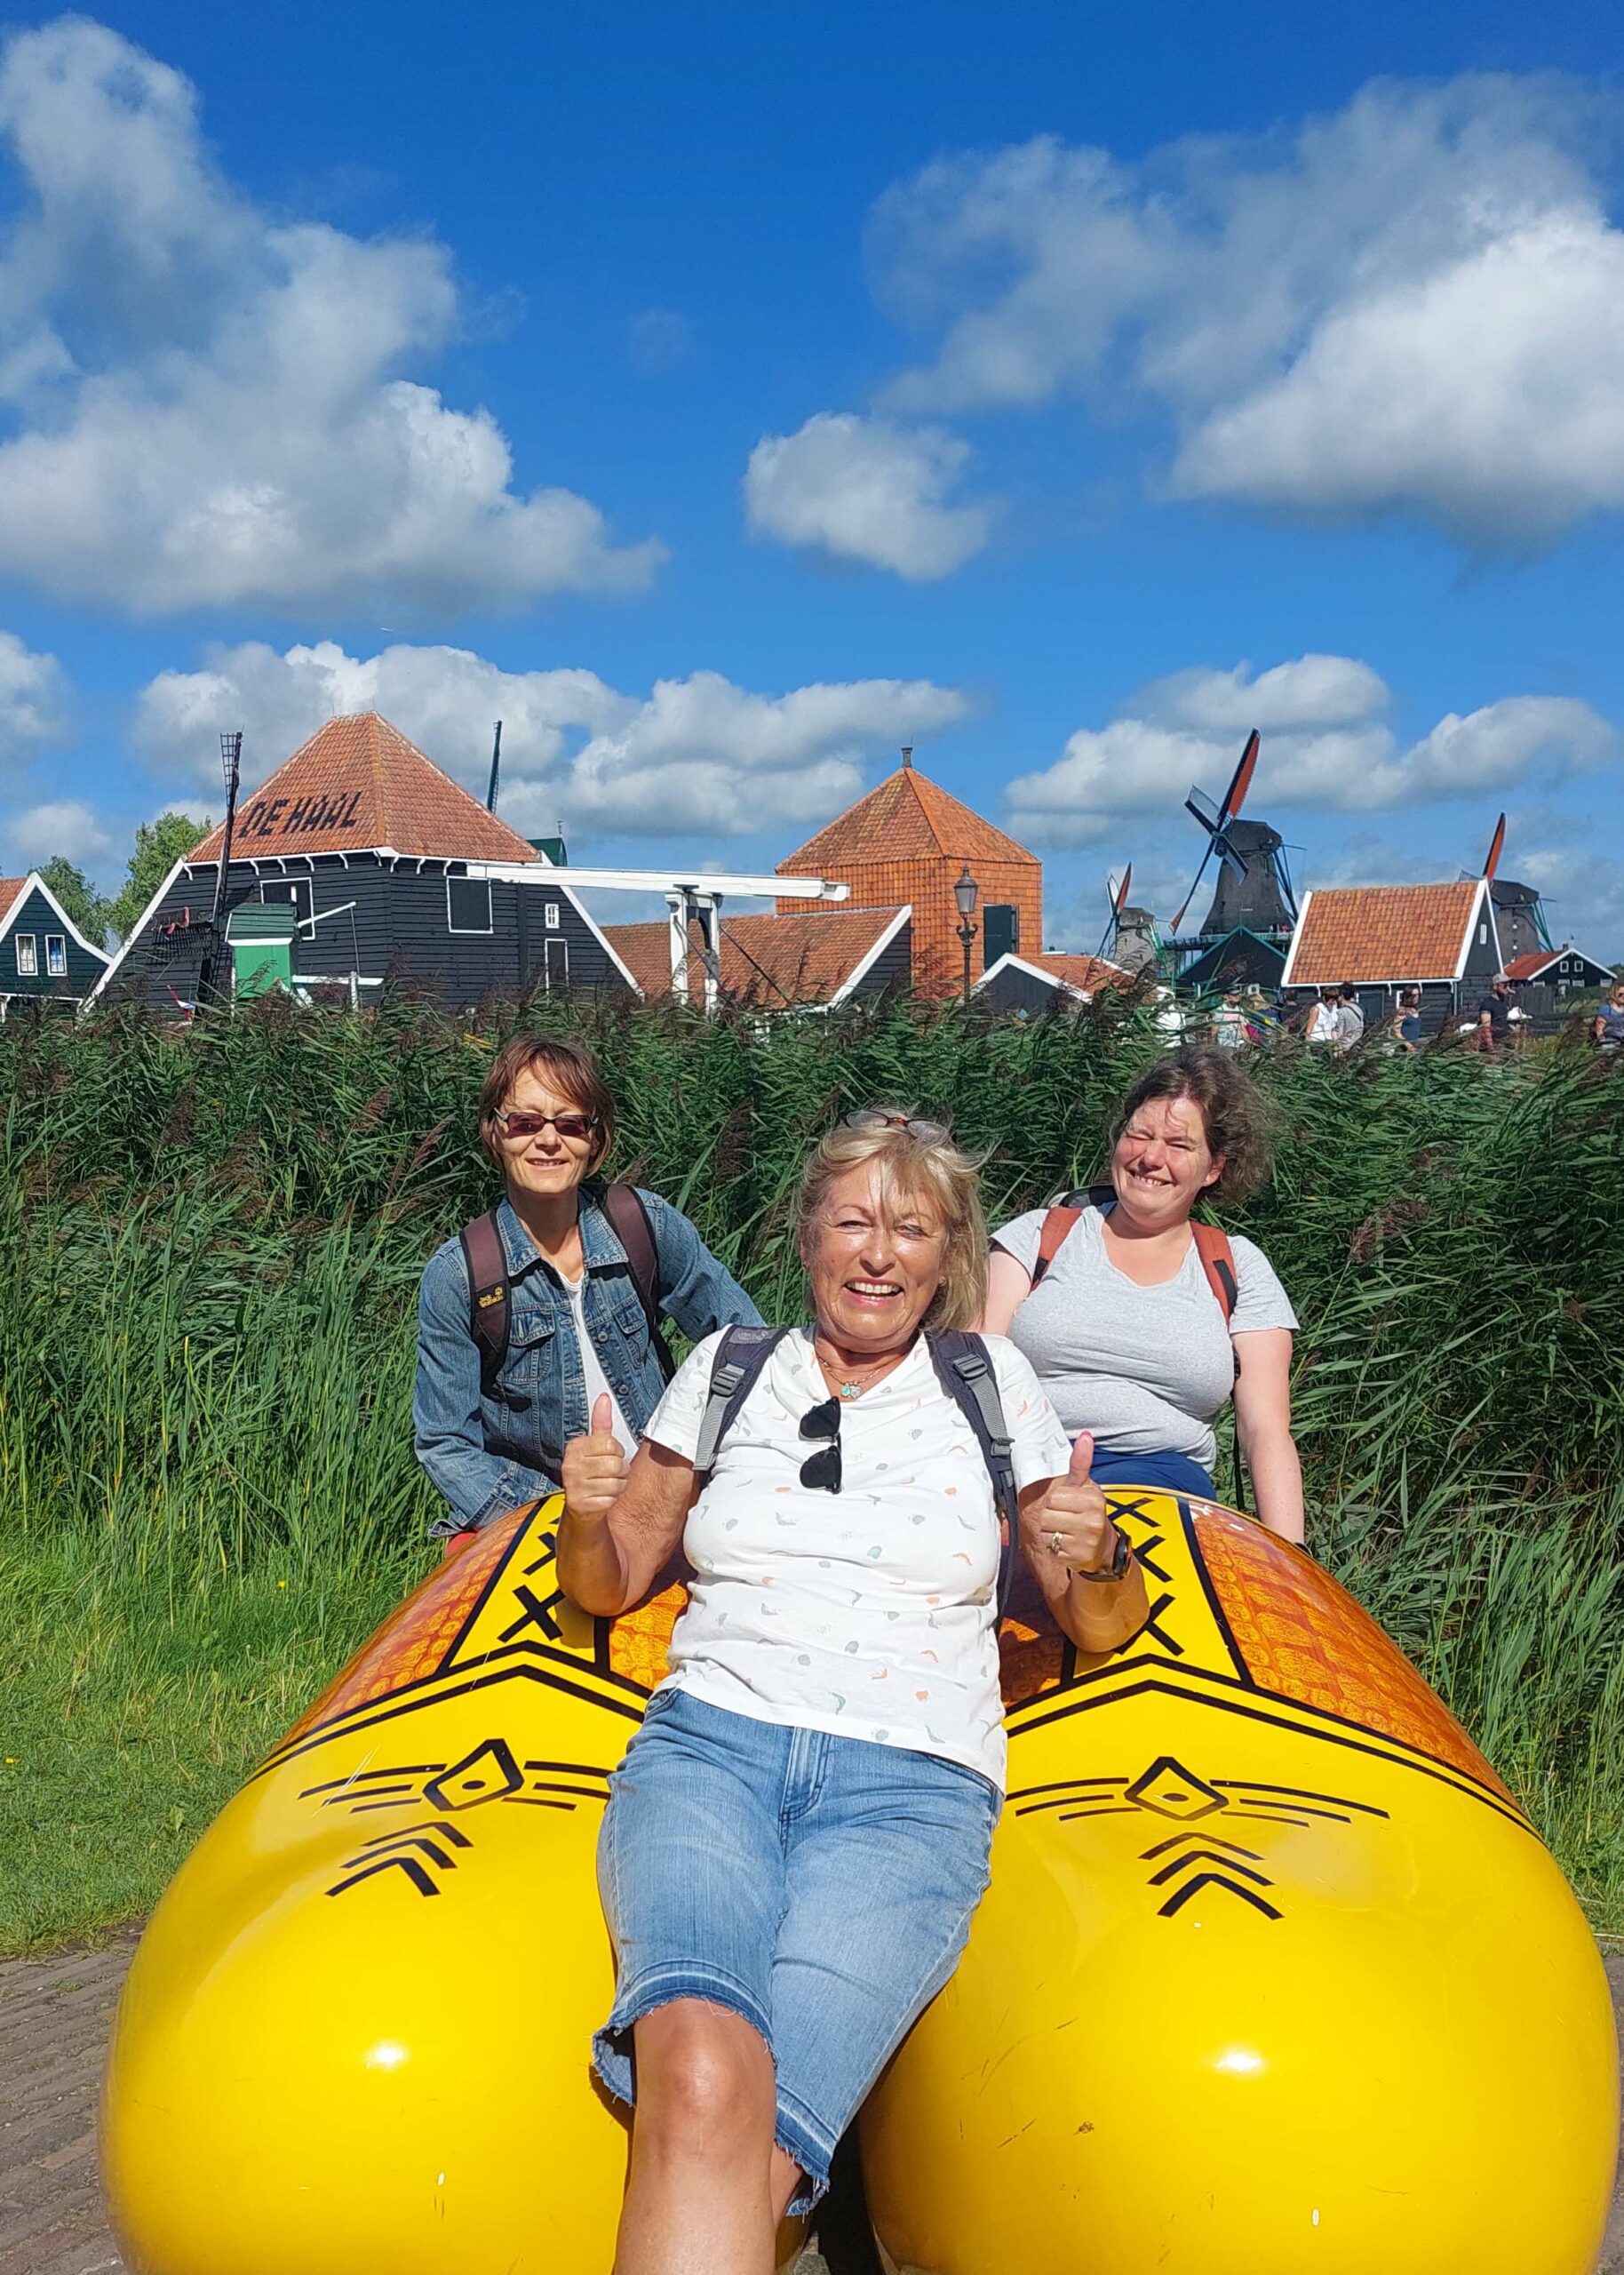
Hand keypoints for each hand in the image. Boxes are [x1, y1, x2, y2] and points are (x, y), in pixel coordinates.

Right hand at [562, 1393, 627, 1524]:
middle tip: (611, 1474)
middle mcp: (570, 1465)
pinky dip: (612, 1500)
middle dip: (621, 1471)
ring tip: (607, 1486)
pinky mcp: (580, 1504)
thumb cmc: (592, 1473)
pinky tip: (602, 1498)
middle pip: (616, 1464)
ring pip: (616, 1483)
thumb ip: (601, 1422)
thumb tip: (604, 1397)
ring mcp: (573, 1486)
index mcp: (575, 1447)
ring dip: (618, 1486)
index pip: (611, 1444)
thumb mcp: (596, 1447)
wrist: (580, 1507)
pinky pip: (611, 1499)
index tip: (611, 1457)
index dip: (618, 1452)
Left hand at [1031, 1432, 1117, 1576]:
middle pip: (1046, 1516)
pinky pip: (1051, 1550)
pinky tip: (1068, 1545)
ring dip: (1050, 1534)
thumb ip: (1080, 1463)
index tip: (1067, 1504)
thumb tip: (1085, 1436)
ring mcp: (1086, 1542)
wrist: (1104, 1546)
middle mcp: (1093, 1521)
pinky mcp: (1078, 1559)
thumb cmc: (1089, 1511)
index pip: (1053, 1498)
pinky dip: (1055, 1549)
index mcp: (1093, 1499)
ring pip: (1046, 1534)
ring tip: (1066, 1532)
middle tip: (1065, 1519)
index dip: (1055, 1501)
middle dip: (1050, 1517)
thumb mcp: (1085, 1487)